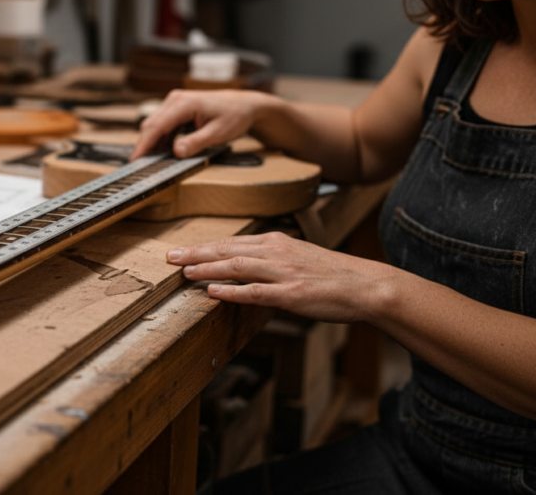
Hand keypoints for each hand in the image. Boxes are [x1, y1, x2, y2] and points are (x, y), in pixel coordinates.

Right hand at [130, 89, 263, 159]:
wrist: (245, 105)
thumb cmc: (235, 115)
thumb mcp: (218, 133)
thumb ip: (196, 143)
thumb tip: (177, 152)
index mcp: (184, 103)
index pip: (157, 126)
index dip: (144, 145)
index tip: (135, 160)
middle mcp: (175, 100)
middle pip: (151, 125)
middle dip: (145, 146)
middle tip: (140, 167)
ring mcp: (175, 102)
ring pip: (155, 125)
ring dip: (153, 143)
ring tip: (151, 162)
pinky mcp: (177, 108)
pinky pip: (163, 125)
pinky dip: (161, 139)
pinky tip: (163, 152)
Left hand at [167, 231, 396, 323]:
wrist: (366, 285)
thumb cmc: (332, 274)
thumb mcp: (298, 257)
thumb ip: (271, 259)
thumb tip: (244, 266)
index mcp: (276, 242)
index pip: (231, 242)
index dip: (203, 246)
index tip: (181, 249)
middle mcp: (276, 253)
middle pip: (227, 250)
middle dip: (196, 253)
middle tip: (169, 256)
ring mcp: (282, 273)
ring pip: (237, 266)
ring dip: (207, 269)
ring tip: (183, 272)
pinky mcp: (291, 294)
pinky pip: (255, 292)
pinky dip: (232, 291)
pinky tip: (213, 291)